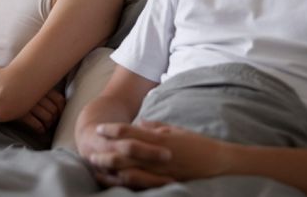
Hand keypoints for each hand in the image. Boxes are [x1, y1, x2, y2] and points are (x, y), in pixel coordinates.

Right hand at [15, 89, 65, 133]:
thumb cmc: (17, 91)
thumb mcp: (31, 86)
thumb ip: (43, 91)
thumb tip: (59, 105)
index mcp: (40, 87)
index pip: (59, 99)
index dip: (61, 109)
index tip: (59, 113)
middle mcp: (36, 95)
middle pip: (54, 110)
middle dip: (54, 118)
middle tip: (52, 122)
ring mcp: (28, 105)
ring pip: (47, 117)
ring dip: (48, 125)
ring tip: (46, 127)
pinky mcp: (21, 114)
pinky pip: (36, 124)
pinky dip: (40, 129)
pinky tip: (40, 130)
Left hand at [86, 120, 228, 188]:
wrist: (217, 161)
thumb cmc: (195, 144)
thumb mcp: (174, 130)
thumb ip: (155, 127)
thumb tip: (139, 123)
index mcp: (158, 138)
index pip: (130, 132)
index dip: (113, 130)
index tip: (100, 128)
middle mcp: (156, 153)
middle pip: (125, 152)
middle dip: (106, 151)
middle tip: (90, 151)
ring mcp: (159, 169)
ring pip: (130, 169)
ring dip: (112, 168)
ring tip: (98, 166)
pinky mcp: (164, 181)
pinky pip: (141, 183)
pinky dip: (126, 181)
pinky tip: (116, 179)